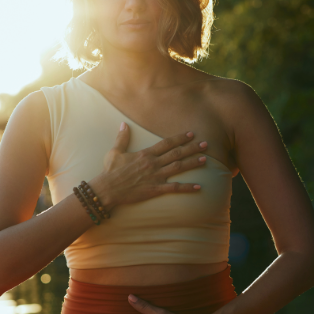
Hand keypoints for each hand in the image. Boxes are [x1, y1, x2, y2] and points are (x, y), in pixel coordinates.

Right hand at [88, 123, 208, 209]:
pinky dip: (187, 187)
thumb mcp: (115, 152)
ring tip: (205, 159)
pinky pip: (175, 188)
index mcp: (146, 154)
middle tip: (206, 144)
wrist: (107, 189)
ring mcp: (156, 176)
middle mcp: (153, 163)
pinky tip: (199, 186)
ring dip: (192, 163)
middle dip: (192, 148)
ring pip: (178, 167)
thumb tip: (124, 124)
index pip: (167, 143)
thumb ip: (122, 138)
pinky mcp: (155, 189)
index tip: (190, 134)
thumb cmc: (110, 171)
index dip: (180, 138)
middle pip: (177, 153)